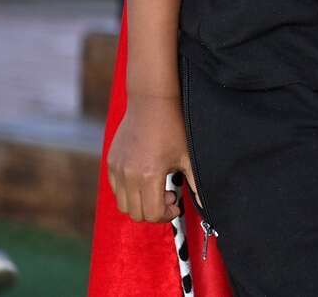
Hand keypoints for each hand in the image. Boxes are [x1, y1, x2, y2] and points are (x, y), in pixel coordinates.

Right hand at [106, 93, 196, 224]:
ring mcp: (117, 168)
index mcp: (149, 175)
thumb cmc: (172, 126)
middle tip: (168, 196)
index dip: (166, 215)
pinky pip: (115, 189)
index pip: (152, 214)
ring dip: (140, 203)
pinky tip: (143, 178)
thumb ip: (197, 184)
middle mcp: (129, 175)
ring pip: (123, 204)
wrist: (151, 102)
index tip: (175, 204)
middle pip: (136, 213)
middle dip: (154, 211)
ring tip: (155, 186)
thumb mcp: (188, 157)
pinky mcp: (111, 162)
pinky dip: (128, 191)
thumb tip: (206, 204)